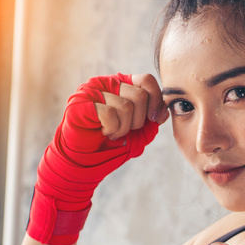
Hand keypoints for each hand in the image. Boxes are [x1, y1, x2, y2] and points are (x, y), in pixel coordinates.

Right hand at [27, 73, 167, 244]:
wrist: (84, 163)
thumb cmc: (110, 146)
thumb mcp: (139, 133)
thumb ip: (153, 119)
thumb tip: (164, 109)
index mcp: (120, 84)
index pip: (146, 80)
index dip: (156, 101)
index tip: (154, 119)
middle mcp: (104, 83)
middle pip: (139, 95)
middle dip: (139, 121)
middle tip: (125, 131)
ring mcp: (90, 92)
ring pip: (126, 106)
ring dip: (123, 128)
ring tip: (112, 134)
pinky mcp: (79, 105)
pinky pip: (110, 114)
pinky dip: (112, 129)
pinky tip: (103, 133)